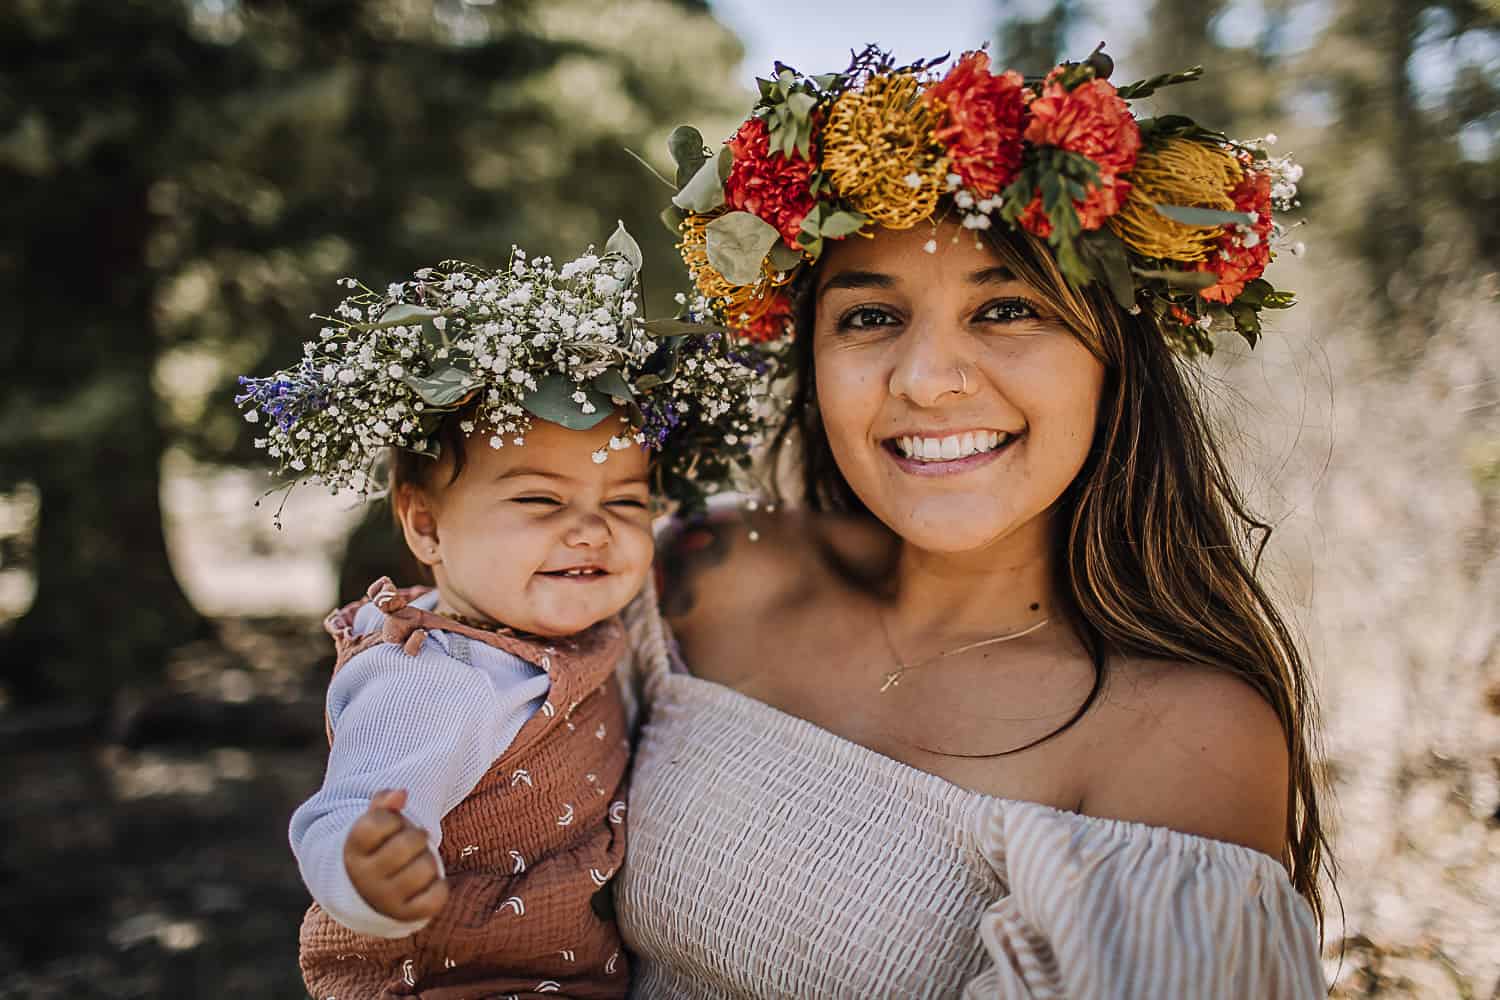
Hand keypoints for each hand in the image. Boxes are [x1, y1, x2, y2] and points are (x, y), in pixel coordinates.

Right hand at [343, 788, 449, 922]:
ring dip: (428, 861)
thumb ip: (384, 803)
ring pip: (425, 868)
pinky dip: (438, 886)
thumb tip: (401, 793)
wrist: (367, 895)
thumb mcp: (373, 824)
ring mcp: (385, 900)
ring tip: (416, 864)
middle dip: (417, 837)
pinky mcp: (406, 916)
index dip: (393, 818)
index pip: (378, 822)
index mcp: (353, 851)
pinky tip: (425, 884)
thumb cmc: (377, 849)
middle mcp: (364, 878)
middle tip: (410, 844)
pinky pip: (437, 896)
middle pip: (408, 843)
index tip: (390, 827)